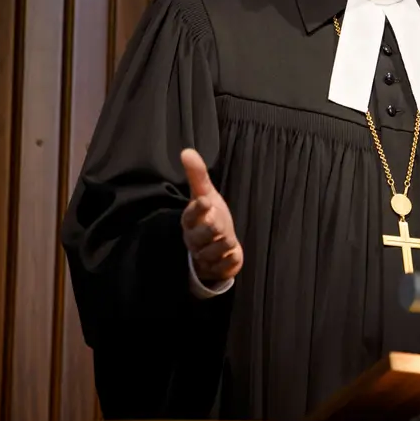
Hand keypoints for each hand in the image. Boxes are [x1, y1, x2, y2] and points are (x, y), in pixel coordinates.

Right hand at [180, 148, 242, 284]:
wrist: (217, 244)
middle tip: (219, 223)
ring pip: (212, 252)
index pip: (189, 215)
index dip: (198, 208)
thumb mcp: (206, 194)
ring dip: (224, 244)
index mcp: (190, 220)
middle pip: (200, 235)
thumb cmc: (210, 216)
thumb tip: (186, 151)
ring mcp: (203, 256)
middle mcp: (193, 240)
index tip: (206, 201)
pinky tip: (232, 254)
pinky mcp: (215, 269)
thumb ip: (198, 175)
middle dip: (213, 228)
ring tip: (227, 239)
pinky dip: (230, 260)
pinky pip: (223, 267)